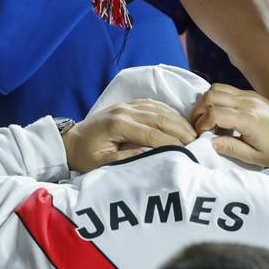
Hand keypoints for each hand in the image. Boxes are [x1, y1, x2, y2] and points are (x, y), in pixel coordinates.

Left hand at [63, 100, 197, 172]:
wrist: (70, 140)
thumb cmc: (85, 156)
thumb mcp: (100, 165)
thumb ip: (124, 161)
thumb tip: (149, 156)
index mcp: (118, 125)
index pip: (152, 134)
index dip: (172, 143)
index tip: (187, 153)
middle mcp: (125, 111)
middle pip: (161, 118)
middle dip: (182, 131)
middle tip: (197, 143)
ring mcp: (128, 105)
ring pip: (161, 109)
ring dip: (179, 121)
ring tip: (193, 134)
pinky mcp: (130, 103)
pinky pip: (155, 104)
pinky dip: (170, 113)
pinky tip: (180, 122)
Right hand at [190, 84, 268, 167]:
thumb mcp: (254, 157)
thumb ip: (230, 148)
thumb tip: (207, 142)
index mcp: (249, 119)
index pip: (215, 113)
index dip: (202, 124)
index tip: (201, 135)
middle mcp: (249, 103)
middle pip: (212, 95)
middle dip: (199, 111)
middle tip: (198, 126)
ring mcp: (251, 96)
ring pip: (217, 88)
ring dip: (206, 102)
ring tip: (207, 120)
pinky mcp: (252, 95)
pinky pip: (227, 89)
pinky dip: (217, 99)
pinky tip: (220, 115)